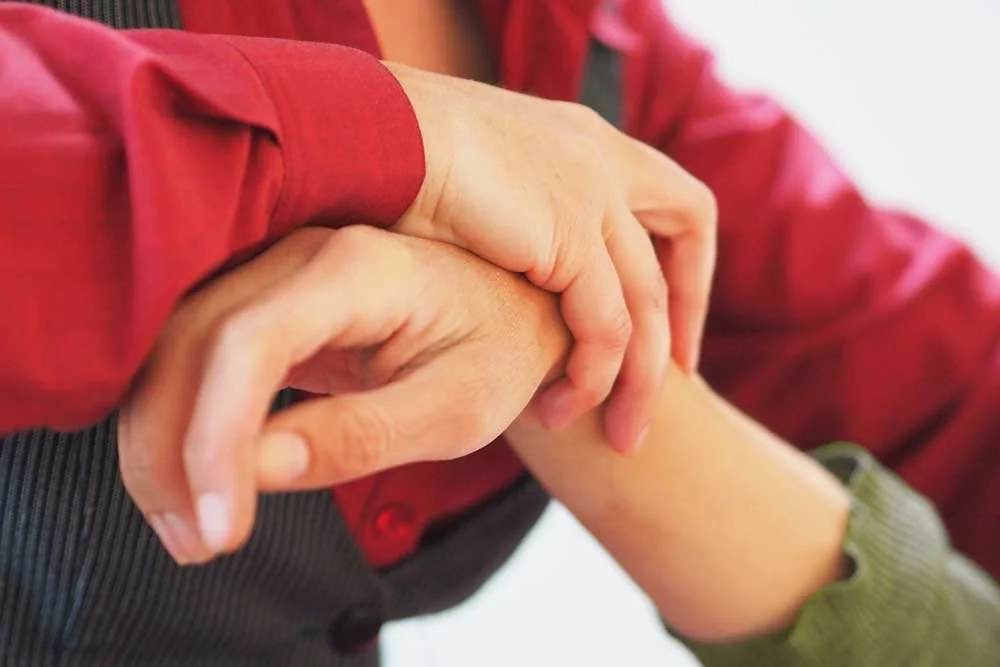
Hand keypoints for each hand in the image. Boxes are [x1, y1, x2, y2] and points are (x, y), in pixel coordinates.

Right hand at [118, 225, 567, 564]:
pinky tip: (194, 485)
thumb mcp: (456, 409)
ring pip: (175, 347)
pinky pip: (196, 356)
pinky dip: (182, 422)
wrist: (511, 310)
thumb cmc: (498, 353)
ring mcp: (276, 271)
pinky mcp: (266, 303)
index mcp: (362, 268)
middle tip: (197, 542)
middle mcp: (304, 253)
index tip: (220, 524)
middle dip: (171, 449)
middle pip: (192, 339)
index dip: (217, 435)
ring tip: (190, 530)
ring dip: (162, 442)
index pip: (253, 340)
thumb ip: (362, 435)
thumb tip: (258, 470)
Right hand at [389, 63, 717, 452]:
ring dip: (640, 379)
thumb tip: (499, 272)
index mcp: (582, 138)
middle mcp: (600, 159)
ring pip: (647, 303)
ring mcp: (591, 194)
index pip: (665, 192)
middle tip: (680, 374)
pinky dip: (592, 377)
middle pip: (686, 227)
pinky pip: (606, 327)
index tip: (665, 317)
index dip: (681, 256)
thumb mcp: (471, 187)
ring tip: (621, 434)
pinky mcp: (569, 235)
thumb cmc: (392, 161)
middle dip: (688, 306)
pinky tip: (562, 409)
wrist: (372, 131)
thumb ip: (507, 225)